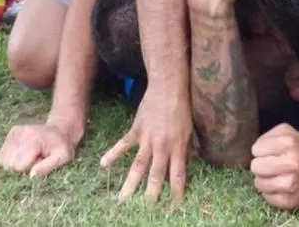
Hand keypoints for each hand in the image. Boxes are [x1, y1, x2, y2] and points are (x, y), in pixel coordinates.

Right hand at [0, 121, 79, 177]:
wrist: (60, 131)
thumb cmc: (62, 146)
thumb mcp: (63, 157)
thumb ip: (47, 167)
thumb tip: (30, 176)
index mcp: (34, 139)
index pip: (19, 167)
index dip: (28, 171)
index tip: (38, 166)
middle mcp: (21, 133)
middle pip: (9, 165)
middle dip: (20, 169)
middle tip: (35, 161)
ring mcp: (14, 133)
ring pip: (2, 162)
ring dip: (14, 164)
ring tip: (30, 158)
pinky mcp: (11, 134)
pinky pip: (2, 157)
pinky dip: (10, 160)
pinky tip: (23, 155)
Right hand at [101, 85, 192, 203]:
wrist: (169, 86)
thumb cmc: (183, 106)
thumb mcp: (191, 128)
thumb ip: (190, 146)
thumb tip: (195, 158)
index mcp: (178, 147)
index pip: (178, 176)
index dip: (177, 193)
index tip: (174, 208)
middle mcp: (163, 146)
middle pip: (156, 176)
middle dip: (151, 195)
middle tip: (146, 211)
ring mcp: (148, 139)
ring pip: (139, 166)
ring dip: (131, 184)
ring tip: (122, 200)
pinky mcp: (137, 130)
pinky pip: (123, 145)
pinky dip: (113, 153)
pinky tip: (103, 164)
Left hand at [250, 123, 298, 209]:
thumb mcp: (288, 132)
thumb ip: (268, 136)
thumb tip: (254, 151)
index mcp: (289, 142)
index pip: (256, 149)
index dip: (261, 151)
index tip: (271, 153)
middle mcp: (290, 163)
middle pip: (255, 166)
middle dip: (261, 165)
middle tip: (272, 165)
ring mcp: (290, 184)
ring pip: (258, 183)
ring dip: (265, 180)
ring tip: (276, 176)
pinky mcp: (289, 201)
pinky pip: (266, 197)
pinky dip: (271, 192)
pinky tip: (281, 187)